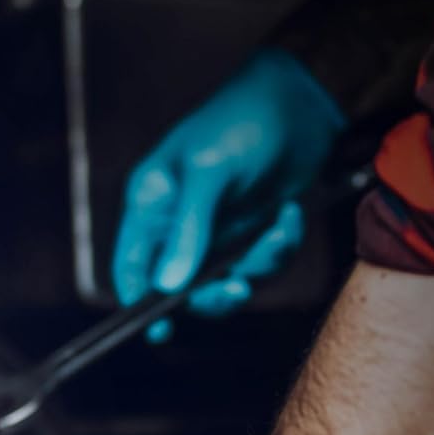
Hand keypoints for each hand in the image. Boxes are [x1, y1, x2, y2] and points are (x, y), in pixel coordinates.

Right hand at [113, 47, 345, 340]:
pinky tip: (289, 214)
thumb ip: (188, 230)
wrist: (302, 103)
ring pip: (225, 282)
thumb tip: (168, 287)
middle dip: (212, 293)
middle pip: (179, 288)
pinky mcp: (249, 234)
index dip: (138, 301)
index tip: (157, 331)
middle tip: (237, 288)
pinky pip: (258, 265)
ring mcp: (214, 231)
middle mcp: (177, 223)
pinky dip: (279, 248)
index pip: (130, 265)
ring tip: (278, 230)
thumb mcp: (210, 172)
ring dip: (257, 266)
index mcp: (151, 203)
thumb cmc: (243, 123)